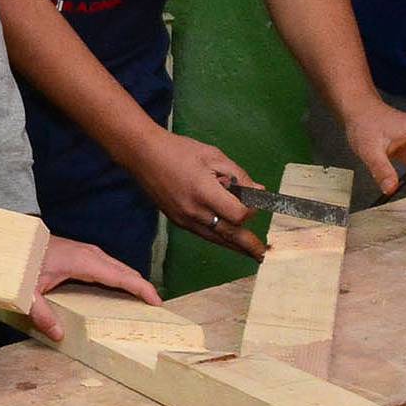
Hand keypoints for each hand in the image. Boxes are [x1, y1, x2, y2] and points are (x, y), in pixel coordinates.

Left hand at [27, 236, 161, 340]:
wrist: (13, 239)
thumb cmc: (21, 261)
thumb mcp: (27, 291)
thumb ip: (41, 313)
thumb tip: (59, 335)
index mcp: (85, 262)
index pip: (122, 276)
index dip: (142, 289)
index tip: (157, 303)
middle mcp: (91, 254)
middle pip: (125, 271)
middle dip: (142, 287)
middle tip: (155, 308)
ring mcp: (86, 251)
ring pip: (118, 267)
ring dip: (132, 282)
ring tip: (143, 301)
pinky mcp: (81, 253)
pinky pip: (108, 266)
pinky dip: (120, 277)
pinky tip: (119, 290)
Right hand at [122, 129, 264, 259]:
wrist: (142, 155)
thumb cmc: (179, 150)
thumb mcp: (214, 156)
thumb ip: (238, 176)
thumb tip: (258, 191)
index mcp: (204, 192)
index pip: (237, 214)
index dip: (251, 210)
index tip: (255, 198)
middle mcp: (194, 211)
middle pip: (228, 234)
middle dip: (248, 244)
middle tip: (263, 254)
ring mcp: (183, 219)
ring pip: (215, 238)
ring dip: (234, 245)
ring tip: (250, 252)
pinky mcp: (177, 220)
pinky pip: (203, 233)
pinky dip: (218, 237)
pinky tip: (227, 238)